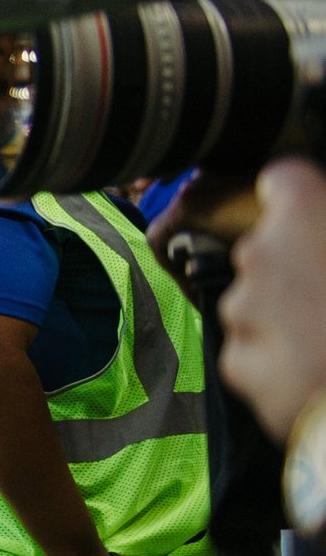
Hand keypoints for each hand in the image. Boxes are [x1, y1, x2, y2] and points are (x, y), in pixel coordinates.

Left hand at [219, 157, 325, 443]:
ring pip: (257, 303)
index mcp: (304, 212)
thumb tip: (322, 243)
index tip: (319, 218)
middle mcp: (260, 254)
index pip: (284, 181)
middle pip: (268, 248)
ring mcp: (243, 311)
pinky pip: (255, 351)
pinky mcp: (238, 363)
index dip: (304, 200)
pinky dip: (279, 360)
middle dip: (298, 264)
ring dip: (286, 315)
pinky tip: (319, 374)